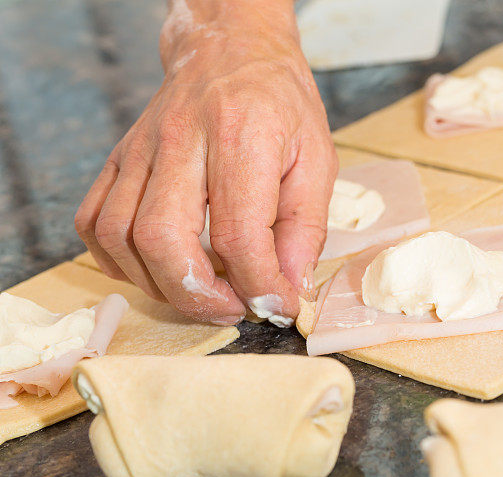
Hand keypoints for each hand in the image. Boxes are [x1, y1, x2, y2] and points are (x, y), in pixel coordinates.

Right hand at [75, 0, 336, 325]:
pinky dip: (118, 260)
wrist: (231, 51)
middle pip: (163, 239)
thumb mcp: (318, 159)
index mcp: (242, 135)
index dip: (259, 286)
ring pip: (121, 236)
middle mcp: (181, 138)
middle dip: (198, 296)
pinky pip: (94, 222)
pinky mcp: (119, 158)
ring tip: (202, 293)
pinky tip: (157, 268)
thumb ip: (306, 227)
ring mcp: (140, 148)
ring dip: (159, 285)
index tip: (278, 306)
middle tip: (233, 309)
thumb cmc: (280, 105)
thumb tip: (289, 288)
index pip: (238, 233)